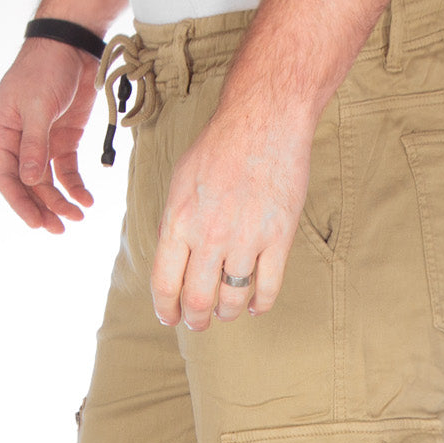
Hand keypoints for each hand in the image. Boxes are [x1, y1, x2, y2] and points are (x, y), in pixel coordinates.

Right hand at [0, 39, 98, 232]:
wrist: (71, 44)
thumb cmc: (45, 68)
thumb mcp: (37, 105)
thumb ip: (34, 144)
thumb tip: (31, 180)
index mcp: (2, 132)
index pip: (6, 177)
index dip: (20, 203)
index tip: (36, 223)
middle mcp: (19, 141)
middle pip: (27, 185)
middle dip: (43, 208)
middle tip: (60, 229)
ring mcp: (42, 142)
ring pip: (47, 183)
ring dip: (60, 202)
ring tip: (78, 217)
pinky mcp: (64, 139)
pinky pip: (66, 171)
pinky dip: (75, 187)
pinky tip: (86, 199)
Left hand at [150, 108, 315, 328]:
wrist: (264, 119)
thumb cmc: (220, 146)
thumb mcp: (180, 181)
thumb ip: (173, 222)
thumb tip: (169, 258)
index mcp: (179, 221)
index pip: (165, 283)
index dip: (165, 309)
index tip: (170, 317)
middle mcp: (210, 235)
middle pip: (198, 299)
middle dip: (195, 320)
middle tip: (198, 323)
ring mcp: (246, 238)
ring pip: (232, 298)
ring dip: (226, 313)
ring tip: (225, 312)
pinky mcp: (278, 238)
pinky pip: (268, 288)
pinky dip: (260, 304)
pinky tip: (254, 306)